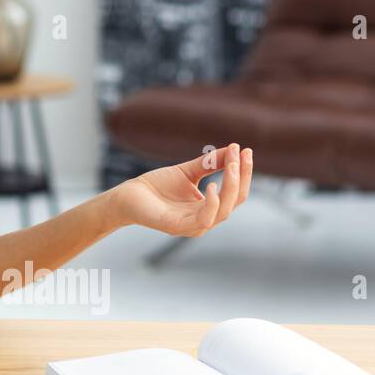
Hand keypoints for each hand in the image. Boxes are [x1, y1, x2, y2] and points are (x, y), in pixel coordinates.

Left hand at [107, 143, 252, 237]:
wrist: (128, 195)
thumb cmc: (157, 186)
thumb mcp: (188, 171)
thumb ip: (210, 163)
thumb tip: (235, 148)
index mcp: (209, 208)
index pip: (235, 193)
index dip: (243, 173)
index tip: (247, 150)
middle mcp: (205, 220)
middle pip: (234, 202)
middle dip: (241, 178)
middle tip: (240, 156)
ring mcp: (192, 226)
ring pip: (223, 212)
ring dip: (230, 188)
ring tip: (231, 166)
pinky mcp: (177, 227)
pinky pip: (203, 220)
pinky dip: (212, 204)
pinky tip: (213, 186)